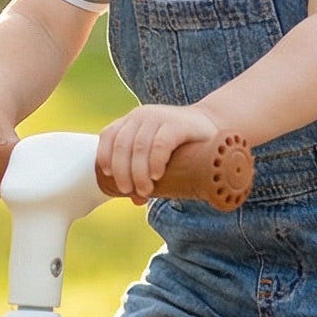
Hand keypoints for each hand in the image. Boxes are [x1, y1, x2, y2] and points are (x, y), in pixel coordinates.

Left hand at [97, 105, 221, 202]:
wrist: (211, 126)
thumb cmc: (182, 146)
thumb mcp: (158, 155)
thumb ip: (145, 172)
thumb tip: (136, 201)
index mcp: (132, 121)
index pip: (109, 135)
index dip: (105, 156)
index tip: (109, 176)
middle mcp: (142, 116)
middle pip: (122, 145)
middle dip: (123, 172)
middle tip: (129, 191)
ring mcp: (159, 117)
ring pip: (139, 147)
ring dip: (138, 173)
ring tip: (145, 190)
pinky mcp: (178, 124)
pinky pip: (160, 144)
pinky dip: (155, 161)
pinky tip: (157, 175)